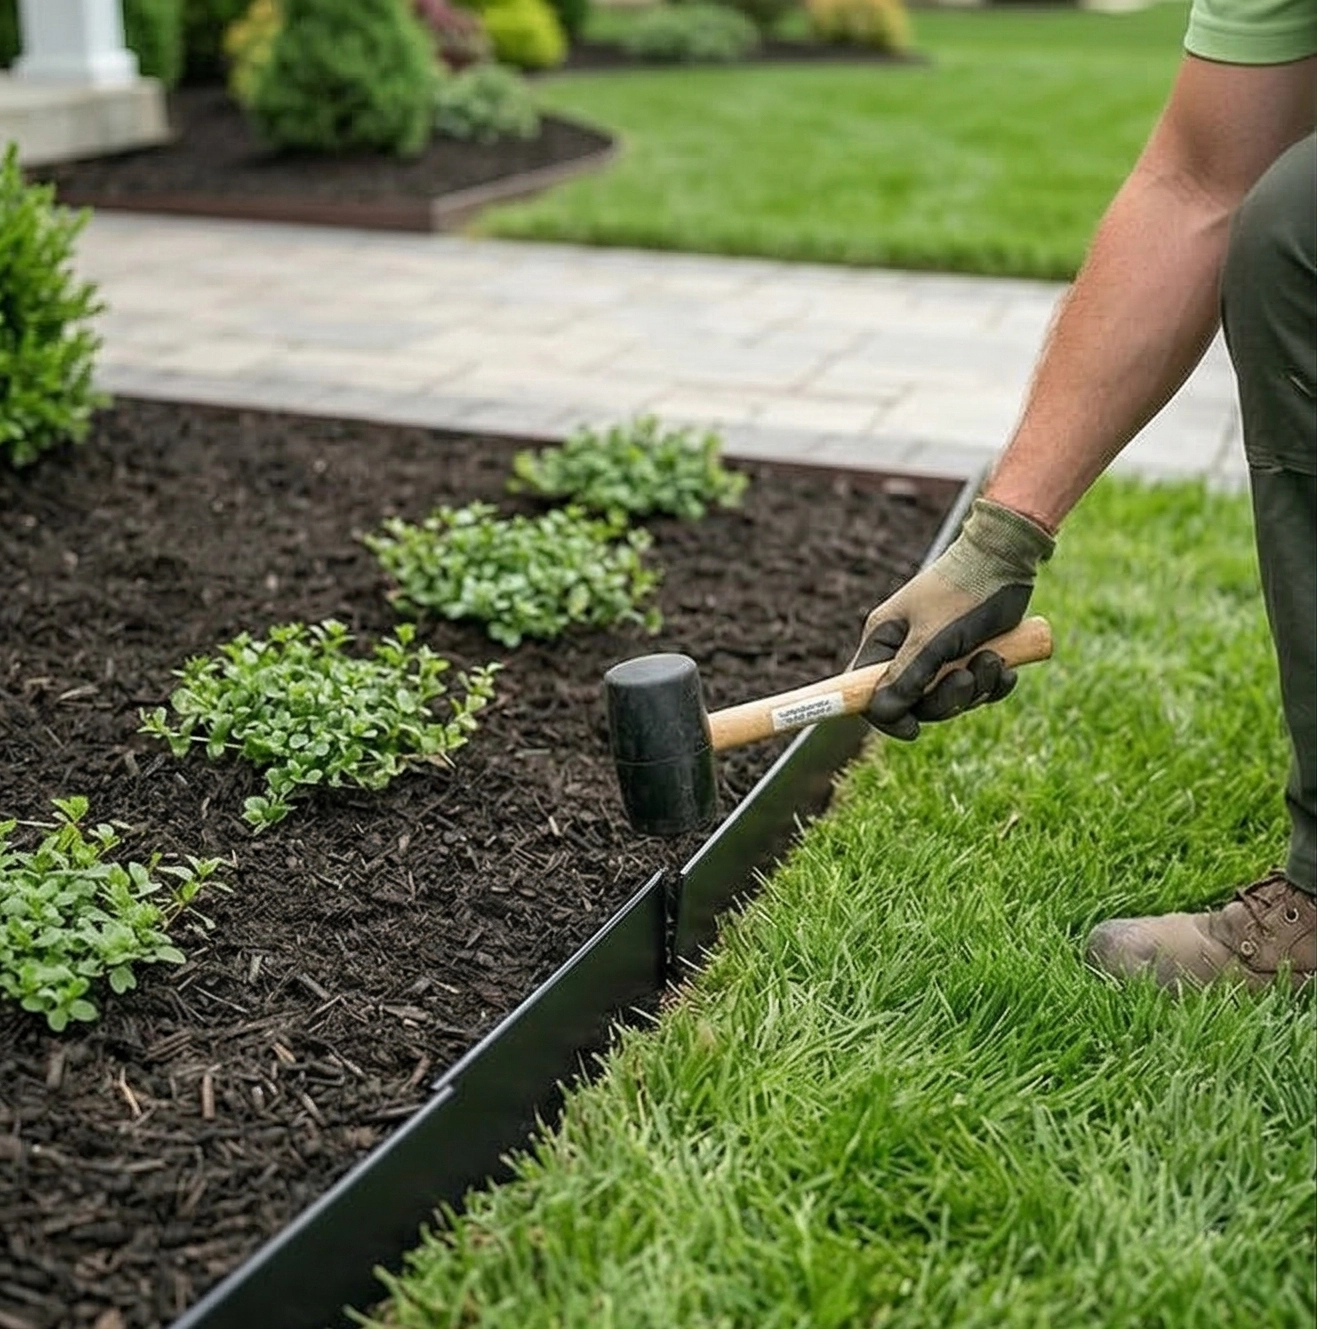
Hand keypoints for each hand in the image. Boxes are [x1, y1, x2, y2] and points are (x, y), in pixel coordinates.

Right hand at [852, 498, 1054, 739]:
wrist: (1007, 557)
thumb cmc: (964, 593)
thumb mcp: (933, 638)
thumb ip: (908, 676)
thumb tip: (881, 711)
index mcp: (885, 639)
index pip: (866, 689)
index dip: (886, 715)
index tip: (913, 730)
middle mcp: (907, 648)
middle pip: (914, 701)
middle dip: (945, 699)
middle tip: (966, 680)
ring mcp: (940, 653)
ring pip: (949, 697)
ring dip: (976, 687)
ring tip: (993, 660)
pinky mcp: (970, 653)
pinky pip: (977, 688)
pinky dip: (993, 683)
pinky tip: (1006, 665)